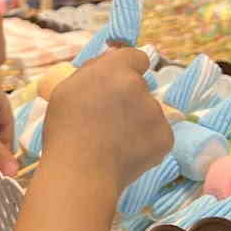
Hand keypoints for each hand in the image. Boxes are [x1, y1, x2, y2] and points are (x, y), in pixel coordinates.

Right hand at [42, 48, 171, 192]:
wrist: (81, 173)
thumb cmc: (65, 130)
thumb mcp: (67, 89)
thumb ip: (93, 71)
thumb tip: (112, 60)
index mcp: (115, 69)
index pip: (138, 56)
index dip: (129, 69)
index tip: (119, 83)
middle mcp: (139, 86)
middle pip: (141, 86)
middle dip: (129, 98)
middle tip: (108, 120)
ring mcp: (155, 112)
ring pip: (148, 111)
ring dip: (137, 121)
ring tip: (114, 142)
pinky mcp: (166, 137)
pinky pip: (157, 134)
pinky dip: (146, 142)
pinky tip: (126, 153)